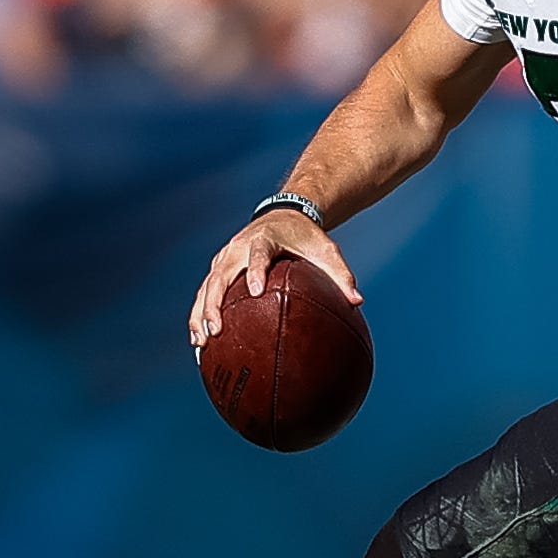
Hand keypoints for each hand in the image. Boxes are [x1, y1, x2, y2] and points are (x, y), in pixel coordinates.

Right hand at [190, 211, 358, 348]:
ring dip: (200, 313)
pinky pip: (205, 292)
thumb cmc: (307, 237)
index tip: (257, 291)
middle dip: (214, 303)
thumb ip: (340, 275)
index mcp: (265, 238)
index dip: (255, 271)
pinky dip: (200, 314)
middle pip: (220, 275)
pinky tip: (200, 341)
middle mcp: (239, 247)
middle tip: (217, 330)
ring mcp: (225, 258)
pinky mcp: (219, 268)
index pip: (258, 254)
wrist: (284, 215)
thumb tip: (357, 302)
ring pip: (206, 286)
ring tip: (201, 342)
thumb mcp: (327, 250)